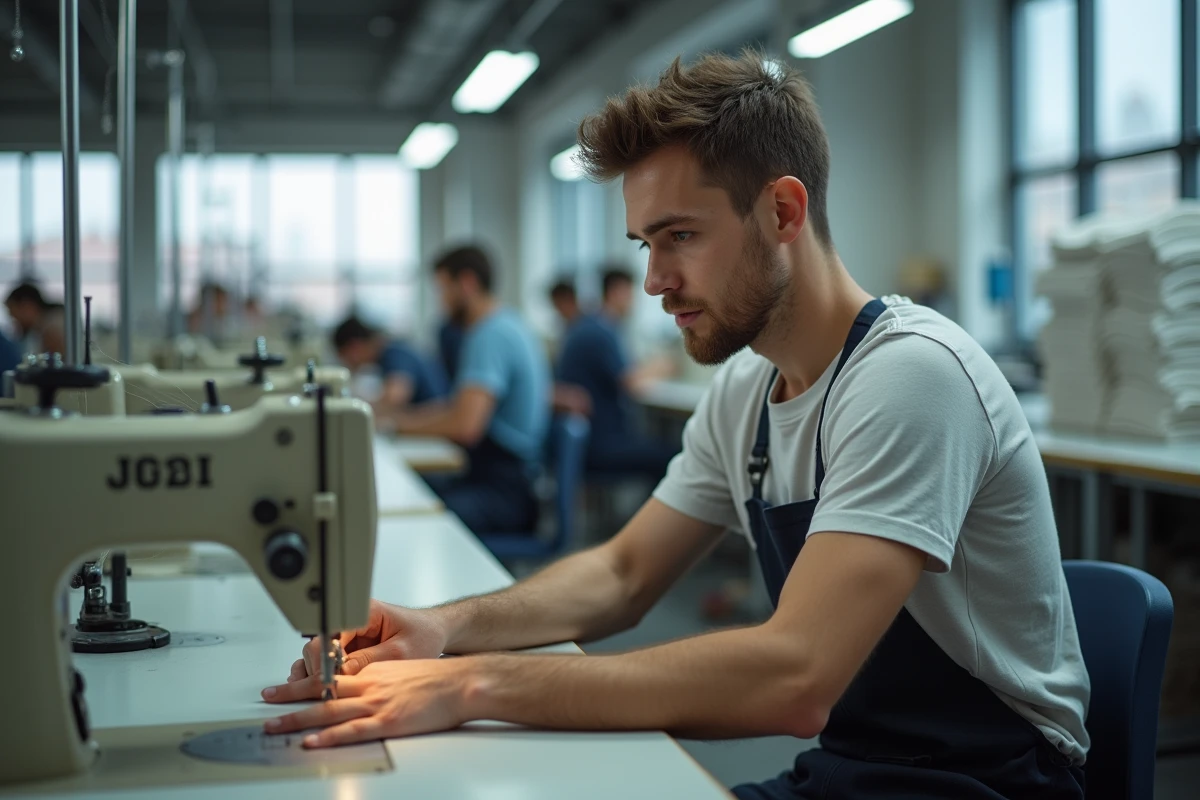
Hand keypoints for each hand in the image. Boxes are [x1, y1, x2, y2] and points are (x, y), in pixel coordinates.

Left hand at [262, 658, 473, 747]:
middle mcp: (370, 686)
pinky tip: (312, 741)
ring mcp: (377, 704)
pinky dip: (329, 737)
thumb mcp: (401, 670)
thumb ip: (378, 680)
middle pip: (321, 691)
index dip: (304, 681)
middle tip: (267, 701)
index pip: (330, 676)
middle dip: (290, 697)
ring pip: (328, 711)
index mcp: (373, 673)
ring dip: (298, 718)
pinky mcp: (388, 722)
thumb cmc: (438, 679)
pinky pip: (352, 730)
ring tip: (275, 725)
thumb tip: (360, 691)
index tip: (284, 685)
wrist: (462, 683)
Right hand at [289, 600, 447, 681]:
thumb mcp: (400, 650)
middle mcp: (352, 621)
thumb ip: (369, 661)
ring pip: (320, 655)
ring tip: (327, 690)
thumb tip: (340, 673)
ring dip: (321, 673)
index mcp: (364, 612)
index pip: (330, 633)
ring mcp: (349, 636)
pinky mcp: (350, 649)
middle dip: (320, 668)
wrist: (435, 633)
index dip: (327, 658)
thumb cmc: (424, 634)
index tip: (331, 679)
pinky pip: (330, 663)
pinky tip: (331, 687)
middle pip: (319, 644)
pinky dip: (327, 676)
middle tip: (329, 688)